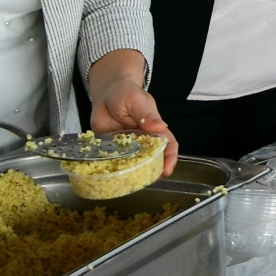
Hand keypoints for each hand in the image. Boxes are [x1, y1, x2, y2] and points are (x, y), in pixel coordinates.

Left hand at [87, 49, 177, 176]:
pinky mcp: (112, 149)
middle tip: (147, 181)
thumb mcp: (137, 100)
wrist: (105, 94)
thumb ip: (146, 114)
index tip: (166, 170)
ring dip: (133, 173)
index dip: (170, 158)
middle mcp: (143, 141)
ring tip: (128, 183)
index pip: (168, 145)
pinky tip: (110, 175)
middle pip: (152, 159)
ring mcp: (127, 146)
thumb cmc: (126, 93)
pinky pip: (114, 162)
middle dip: (152, 171)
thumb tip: (159, 127)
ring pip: (134, 164)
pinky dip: (113, 170)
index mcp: (155, 129)